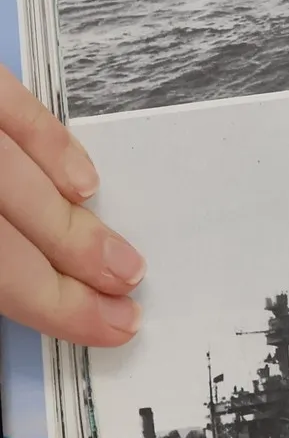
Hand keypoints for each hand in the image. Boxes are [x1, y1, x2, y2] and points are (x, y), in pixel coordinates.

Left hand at [0, 66, 142, 344]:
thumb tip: (25, 289)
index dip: (54, 305)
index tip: (105, 327)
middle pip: (9, 233)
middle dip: (75, 269)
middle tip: (126, 298)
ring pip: (18, 179)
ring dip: (76, 224)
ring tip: (121, 259)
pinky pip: (11, 110)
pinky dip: (52, 146)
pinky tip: (83, 182)